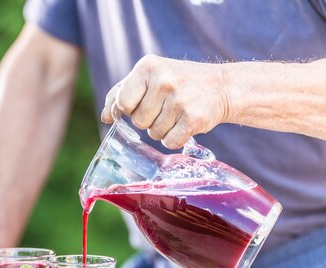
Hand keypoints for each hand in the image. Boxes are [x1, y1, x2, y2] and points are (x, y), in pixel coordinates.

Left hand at [101, 55, 229, 148]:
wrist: (220, 86)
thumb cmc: (177, 82)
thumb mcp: (148, 77)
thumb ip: (121, 93)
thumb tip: (105, 117)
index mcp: (147, 67)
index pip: (122, 104)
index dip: (130, 110)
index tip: (143, 103)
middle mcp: (164, 80)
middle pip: (138, 121)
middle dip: (148, 120)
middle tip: (165, 107)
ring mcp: (180, 99)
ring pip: (153, 134)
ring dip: (162, 130)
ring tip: (176, 113)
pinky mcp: (194, 118)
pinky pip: (170, 142)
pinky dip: (175, 138)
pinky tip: (184, 124)